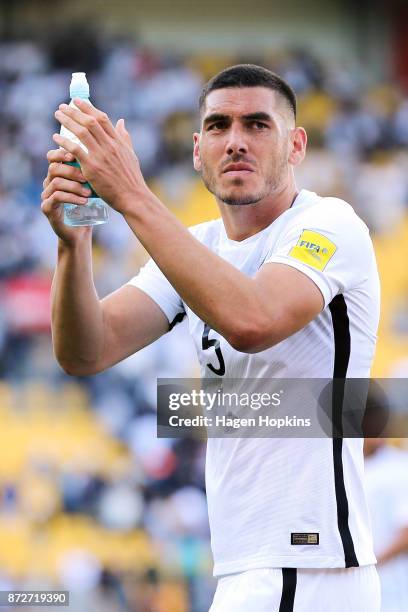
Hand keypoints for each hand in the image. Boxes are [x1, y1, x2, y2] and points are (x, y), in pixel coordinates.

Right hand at [41, 148, 92, 245]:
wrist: (80, 232)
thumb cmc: (87, 208)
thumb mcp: (90, 188)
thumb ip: (91, 174)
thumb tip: (105, 157)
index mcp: (57, 174)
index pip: (52, 157)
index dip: (61, 153)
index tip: (75, 156)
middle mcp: (48, 183)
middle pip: (54, 168)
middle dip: (72, 171)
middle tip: (87, 178)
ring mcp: (46, 195)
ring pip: (56, 183)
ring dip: (74, 186)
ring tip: (89, 193)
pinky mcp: (46, 208)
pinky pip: (56, 198)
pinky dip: (72, 198)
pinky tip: (84, 201)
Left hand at [52, 100, 149, 214]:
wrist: (133, 197)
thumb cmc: (132, 180)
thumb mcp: (131, 155)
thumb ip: (124, 138)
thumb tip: (122, 121)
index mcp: (118, 142)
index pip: (102, 119)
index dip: (88, 107)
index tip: (77, 101)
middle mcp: (110, 146)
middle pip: (90, 121)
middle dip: (75, 111)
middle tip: (62, 106)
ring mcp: (101, 156)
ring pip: (81, 132)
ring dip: (67, 121)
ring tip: (57, 115)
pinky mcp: (92, 168)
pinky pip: (75, 150)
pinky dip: (64, 142)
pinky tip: (55, 138)